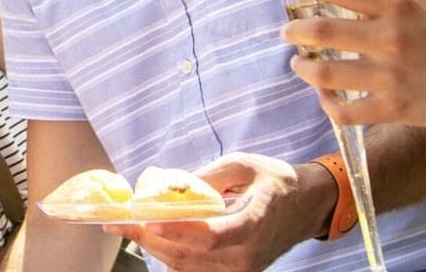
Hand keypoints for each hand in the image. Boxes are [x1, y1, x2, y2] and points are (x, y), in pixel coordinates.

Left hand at [104, 153, 332, 271]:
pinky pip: (196, 271)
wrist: (306, 206)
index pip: (208, 236)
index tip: (144, 219)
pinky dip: (172, 256)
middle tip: (119, 221)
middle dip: (149, 238)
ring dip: (156, 248)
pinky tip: (155, 240)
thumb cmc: (276, 180)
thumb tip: (167, 186)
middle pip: (189, 255)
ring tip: (130, 228)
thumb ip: (207, 177)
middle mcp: (247, 256)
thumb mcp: (244, 165)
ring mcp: (242, 270)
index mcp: (253, 225)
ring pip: (187, 267)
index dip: (174, 231)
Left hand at [280, 0, 425, 128]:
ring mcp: (390, 76)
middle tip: (289, 34)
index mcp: (396, 7)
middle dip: (295, 32)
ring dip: (303, 68)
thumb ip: (375, 8)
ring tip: (299, 64)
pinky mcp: (392, 108)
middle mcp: (390, 38)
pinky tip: (325, 96)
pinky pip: (343, 111)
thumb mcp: (413, 11)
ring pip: (324, 74)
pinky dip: (326, 103)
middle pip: (322, 31)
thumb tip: (328, 3)